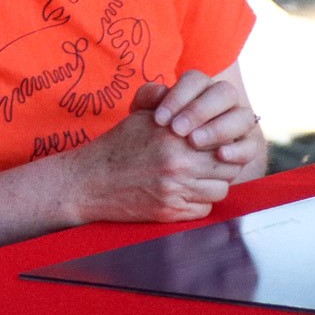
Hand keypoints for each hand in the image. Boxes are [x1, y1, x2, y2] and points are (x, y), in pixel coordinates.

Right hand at [64, 84, 245, 223]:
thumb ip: (173, 106)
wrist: (86, 182)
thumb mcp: (141, 116)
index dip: (221, 141)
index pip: (224, 138)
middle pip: (228, 166)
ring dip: (211, 185)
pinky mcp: (170, 211)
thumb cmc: (115, 147)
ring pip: (220, 189)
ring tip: (194, 179)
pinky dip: (197, 204)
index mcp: (176, 136)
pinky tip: (181, 195)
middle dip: (221, 164)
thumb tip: (199, 102)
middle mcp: (179, 163)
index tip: (210, 145)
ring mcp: (176, 190)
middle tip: (205, 163)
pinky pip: (204, 209)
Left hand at [142, 72, 262, 166]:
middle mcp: (224, 101)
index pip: (196, 80)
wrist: (166, 161)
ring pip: (242, 117)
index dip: (179, 96)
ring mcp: (239, 122)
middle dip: (199, 110)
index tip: (159, 119)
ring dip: (219, 128)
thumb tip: (161, 91)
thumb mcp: (144, 115)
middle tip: (177, 130)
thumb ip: (147, 99)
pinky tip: (220, 155)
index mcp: (200, 88)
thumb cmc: (154, 133)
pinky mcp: (247, 146)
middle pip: (224, 93)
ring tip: (194, 141)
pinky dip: (238, 150)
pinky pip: (251, 146)